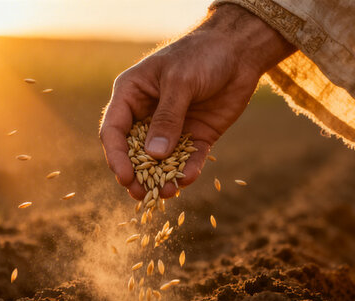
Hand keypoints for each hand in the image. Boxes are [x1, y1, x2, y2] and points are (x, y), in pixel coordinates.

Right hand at [99, 4, 294, 199]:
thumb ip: (168, 118)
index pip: (114, 130)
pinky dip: (188, 169)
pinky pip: (189, 158)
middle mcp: (147, 113)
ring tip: (168, 194)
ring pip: (161, 160)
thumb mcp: (181, 83)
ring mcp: (172, 127)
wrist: (239, 51)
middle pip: (134, 151)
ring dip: (162, 178)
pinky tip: (189, 179)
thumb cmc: (202, 55)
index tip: (125, 177)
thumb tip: (154, 155)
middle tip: (142, 196)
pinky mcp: (197, 135)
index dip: (117, 156)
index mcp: (131, 94)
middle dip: (137, 175)